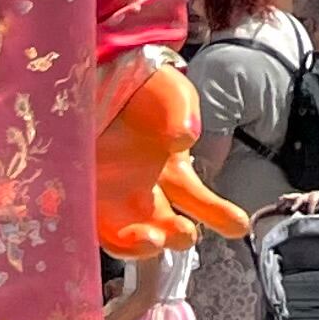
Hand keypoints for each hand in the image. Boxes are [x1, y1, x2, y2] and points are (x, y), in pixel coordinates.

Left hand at [96, 56, 248, 254]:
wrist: (97, 74)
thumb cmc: (140, 88)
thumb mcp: (169, 92)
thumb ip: (181, 110)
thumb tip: (185, 139)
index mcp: (173, 172)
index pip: (200, 203)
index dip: (220, 216)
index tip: (238, 225)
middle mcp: (145, 193)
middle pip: (167, 228)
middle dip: (178, 236)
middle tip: (185, 232)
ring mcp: (111, 198)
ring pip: (129, 236)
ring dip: (142, 245)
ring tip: (152, 238)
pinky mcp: (80, 196)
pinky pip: (90, 225)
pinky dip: (102, 233)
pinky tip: (114, 229)